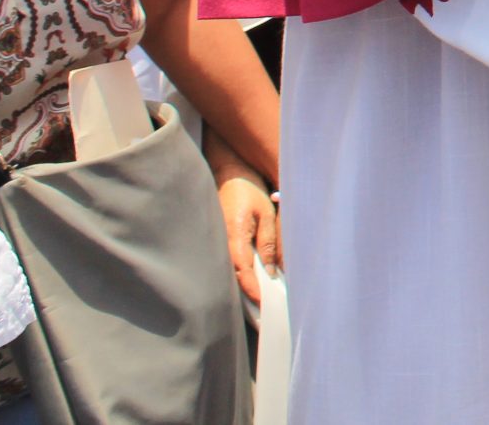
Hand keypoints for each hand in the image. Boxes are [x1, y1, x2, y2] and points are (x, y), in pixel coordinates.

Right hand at [214, 166, 280, 306]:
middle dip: (248, 295)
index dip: (253, 290)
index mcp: (234, 236)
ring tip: (260, 305)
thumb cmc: (250, 192)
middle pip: (234, 278)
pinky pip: (229, 263)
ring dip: (244, 287)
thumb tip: (270, 271)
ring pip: (230, 273)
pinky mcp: (219, 241)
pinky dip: (240, 275)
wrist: (230, 174)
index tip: (265, 304)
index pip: (243, 271)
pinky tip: (252, 284)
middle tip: (262, 315)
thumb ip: (268, 243)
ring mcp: (218, 243)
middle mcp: (221, 243)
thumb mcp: (266, 214)